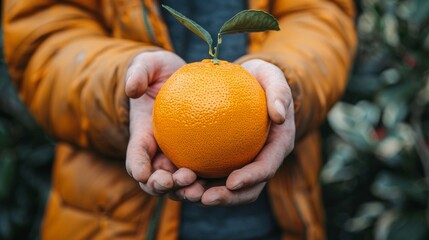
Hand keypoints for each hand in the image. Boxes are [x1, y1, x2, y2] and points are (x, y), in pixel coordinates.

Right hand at [125, 50, 197, 195]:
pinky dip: (208, 182)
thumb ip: (138, 72)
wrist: (183, 80)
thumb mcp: (148, 65)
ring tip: (200, 188)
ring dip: (186, 190)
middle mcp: (158, 153)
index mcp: (143, 136)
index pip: (136, 156)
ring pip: (178, 184)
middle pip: (154, 179)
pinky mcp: (199, 157)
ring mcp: (178, 157)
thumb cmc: (162, 72)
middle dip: (162, 186)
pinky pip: (203, 173)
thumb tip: (132, 89)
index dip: (138, 166)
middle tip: (181, 179)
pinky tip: (224, 181)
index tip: (143, 173)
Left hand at [175, 59, 295, 205]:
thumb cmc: (260, 78)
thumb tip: (280, 116)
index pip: (267, 167)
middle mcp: (261, 159)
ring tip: (185, 194)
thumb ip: (279, 91)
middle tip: (203, 198)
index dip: (252, 179)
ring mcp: (243, 162)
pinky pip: (210, 174)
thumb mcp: (271, 75)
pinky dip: (196, 180)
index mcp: (277, 145)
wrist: (246, 82)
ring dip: (207, 196)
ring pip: (226, 188)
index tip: (232, 182)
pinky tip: (176, 178)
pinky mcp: (225, 159)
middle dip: (227, 199)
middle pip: (247, 189)